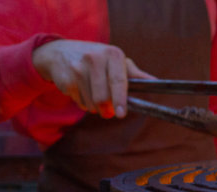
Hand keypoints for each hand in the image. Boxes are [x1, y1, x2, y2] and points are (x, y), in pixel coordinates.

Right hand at [32, 39, 153, 117]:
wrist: (60, 51)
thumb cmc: (97, 59)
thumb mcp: (116, 61)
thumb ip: (135, 74)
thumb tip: (156, 83)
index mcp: (112, 54)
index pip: (118, 81)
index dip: (120, 100)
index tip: (121, 114)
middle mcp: (94, 58)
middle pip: (104, 97)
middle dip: (107, 108)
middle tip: (108, 110)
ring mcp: (78, 68)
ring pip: (92, 103)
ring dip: (95, 107)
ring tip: (93, 94)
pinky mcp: (66, 79)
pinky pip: (80, 103)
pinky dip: (83, 103)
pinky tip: (81, 90)